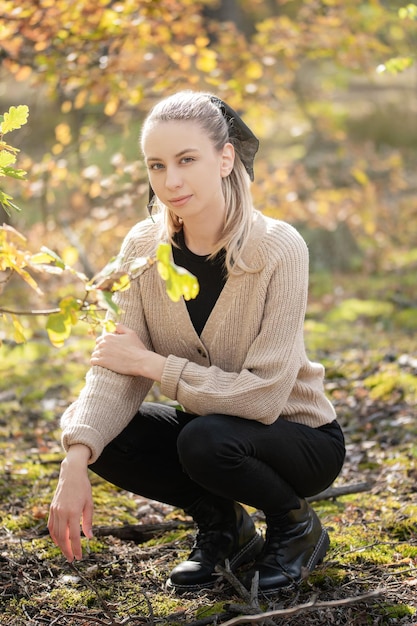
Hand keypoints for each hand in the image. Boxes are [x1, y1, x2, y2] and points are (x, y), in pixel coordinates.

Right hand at [48, 445, 93, 561]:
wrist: (71, 474)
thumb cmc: (83, 488)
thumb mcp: (89, 504)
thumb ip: (88, 521)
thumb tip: (89, 537)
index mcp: (73, 512)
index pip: (74, 536)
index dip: (76, 548)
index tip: (79, 557)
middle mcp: (62, 512)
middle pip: (62, 537)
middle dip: (67, 550)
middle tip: (72, 559)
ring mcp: (55, 511)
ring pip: (55, 533)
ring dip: (60, 545)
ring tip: (66, 552)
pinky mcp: (52, 509)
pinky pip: (51, 526)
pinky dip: (53, 536)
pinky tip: (59, 541)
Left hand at [90, 323, 165, 380]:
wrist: (140, 361)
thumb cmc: (137, 348)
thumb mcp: (131, 333)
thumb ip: (121, 327)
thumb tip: (114, 324)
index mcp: (109, 336)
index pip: (100, 339)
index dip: (104, 344)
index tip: (109, 349)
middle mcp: (104, 343)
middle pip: (97, 347)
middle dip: (101, 350)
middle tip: (109, 356)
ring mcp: (102, 353)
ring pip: (94, 354)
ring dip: (98, 357)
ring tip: (106, 361)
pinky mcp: (103, 362)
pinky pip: (93, 361)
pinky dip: (95, 362)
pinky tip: (101, 365)